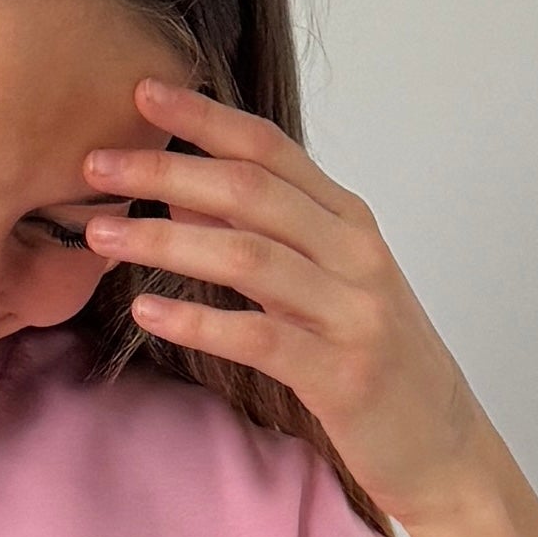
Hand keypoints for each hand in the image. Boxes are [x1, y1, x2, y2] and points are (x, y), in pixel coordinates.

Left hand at [83, 81, 495, 528]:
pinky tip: (147, 311)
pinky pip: (259, 336)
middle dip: (165, 169)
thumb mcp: (322, 284)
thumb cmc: (372, 361)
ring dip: (165, 241)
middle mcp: (355, 254)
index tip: (143, 90)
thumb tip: (176, 190)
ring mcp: (353, 312)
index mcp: (349, 221)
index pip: (270, 148)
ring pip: (248, 255)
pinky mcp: (342, 373)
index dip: (204, 116)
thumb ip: (259, 233)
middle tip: (93, 163)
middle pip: (250, 190)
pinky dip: (198, 320)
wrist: (444, 446)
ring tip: (99, 235)